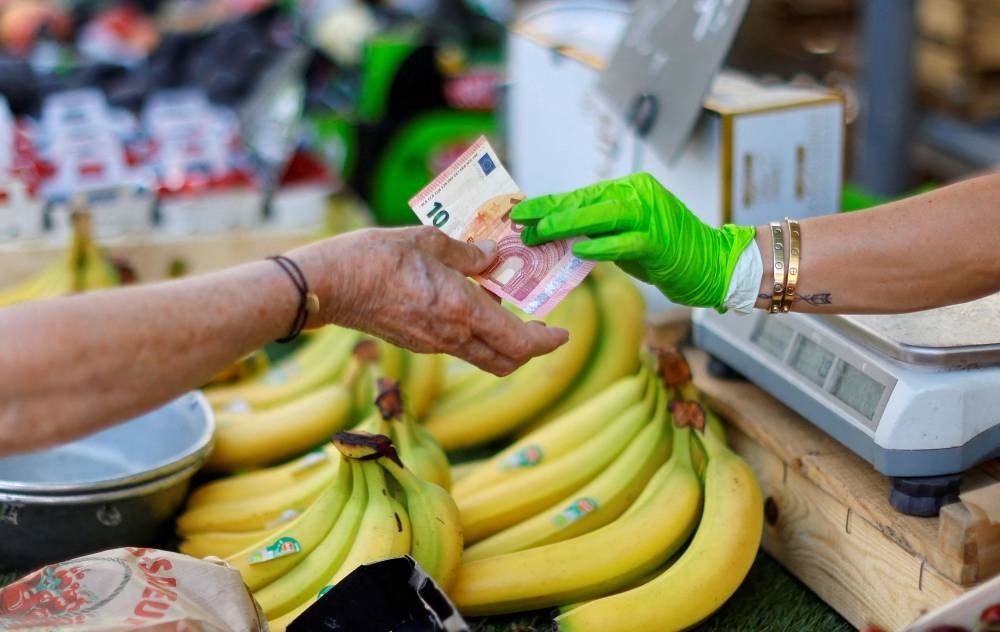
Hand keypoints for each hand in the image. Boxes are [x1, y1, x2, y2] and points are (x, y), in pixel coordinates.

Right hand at [288, 226, 568, 375]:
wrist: (328, 285)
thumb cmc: (374, 256)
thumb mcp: (428, 241)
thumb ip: (468, 253)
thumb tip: (494, 257)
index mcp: (462, 310)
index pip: (520, 342)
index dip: (547, 341)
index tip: (563, 333)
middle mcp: (452, 336)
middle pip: (507, 360)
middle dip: (531, 348)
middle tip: (542, 326)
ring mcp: (433, 344)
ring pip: (484, 356)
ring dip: (504, 340)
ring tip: (505, 306)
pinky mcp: (417, 343)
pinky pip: (460, 346)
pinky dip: (477, 333)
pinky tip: (471, 303)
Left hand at [509, 173, 755, 309]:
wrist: (715, 264)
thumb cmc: (667, 254)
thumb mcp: (627, 237)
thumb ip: (598, 232)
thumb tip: (556, 238)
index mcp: (629, 190)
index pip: (580, 195)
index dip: (548, 203)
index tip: (519, 211)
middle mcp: (638, 195)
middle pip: (586, 200)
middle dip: (549, 210)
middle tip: (518, 219)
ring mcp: (651, 215)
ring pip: (602, 215)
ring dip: (569, 223)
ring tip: (541, 231)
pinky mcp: (660, 240)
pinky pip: (625, 242)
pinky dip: (602, 246)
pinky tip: (579, 251)